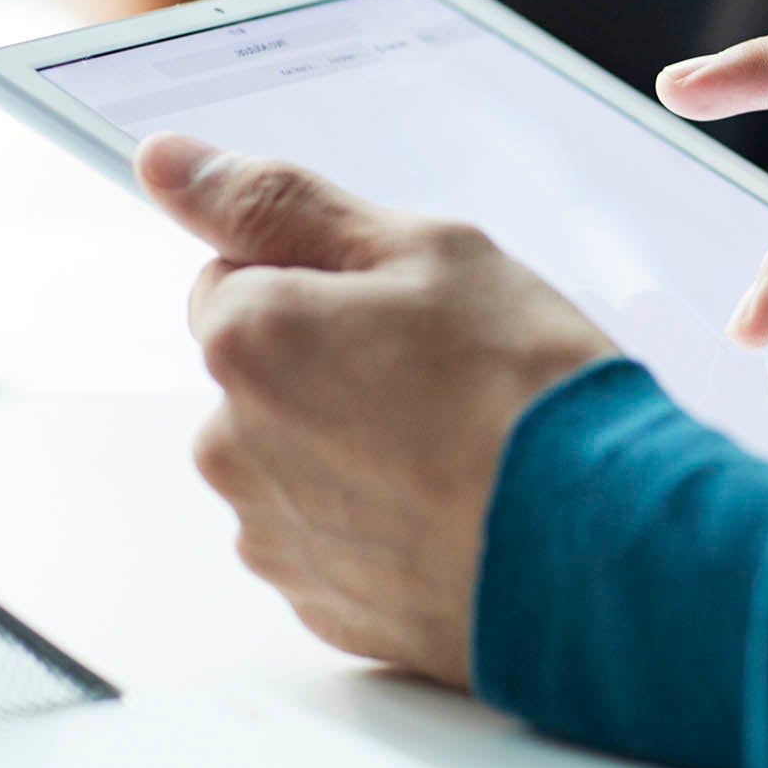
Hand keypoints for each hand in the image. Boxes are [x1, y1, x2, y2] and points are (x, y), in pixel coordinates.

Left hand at [136, 133, 617, 686]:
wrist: (602, 546)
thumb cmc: (525, 392)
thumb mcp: (426, 252)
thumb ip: (282, 202)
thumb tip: (165, 160)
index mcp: (247, 339)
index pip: (236, 276)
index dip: (327, 280)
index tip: (403, 307)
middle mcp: (231, 445)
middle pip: (263, 375)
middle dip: (334, 366)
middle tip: (445, 377)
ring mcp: (274, 535)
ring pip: (297, 460)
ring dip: (354, 449)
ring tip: (458, 452)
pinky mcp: (318, 607)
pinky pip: (334, 538)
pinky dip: (380, 522)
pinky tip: (455, 510)